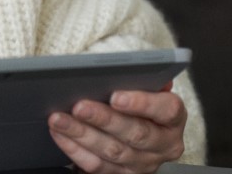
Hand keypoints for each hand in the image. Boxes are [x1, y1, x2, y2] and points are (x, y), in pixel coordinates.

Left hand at [48, 86, 185, 173]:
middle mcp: (163, 144)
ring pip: (112, 151)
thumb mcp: (140, 86)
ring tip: (58, 119)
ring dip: (81, 134)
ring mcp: (144, 163)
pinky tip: (59, 134)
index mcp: (172, 118)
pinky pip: (97, 165)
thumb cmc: (133, 100)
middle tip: (78, 107)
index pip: (166, 109)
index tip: (115, 96)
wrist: (131, 127)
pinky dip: (74, 149)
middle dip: (103, 119)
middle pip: (135, 133)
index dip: (142, 103)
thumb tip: (124, 68)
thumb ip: (136, 78)